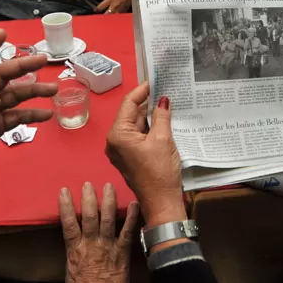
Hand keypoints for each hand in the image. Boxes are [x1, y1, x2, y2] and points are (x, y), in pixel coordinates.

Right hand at [59, 182, 138, 282]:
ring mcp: (108, 247)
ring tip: (108, 186)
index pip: (68, 223)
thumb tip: (73, 240)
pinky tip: (134, 203)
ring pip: (107, 219)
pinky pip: (127, 232)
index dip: (66, 206)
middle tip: (88, 183)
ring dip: (108, 201)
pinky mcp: (123, 252)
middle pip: (90, 217)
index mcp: (75, 250)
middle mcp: (91, 245)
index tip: (64, 190)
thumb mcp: (71, 271)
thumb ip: (73, 253)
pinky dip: (131, 217)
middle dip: (89, 198)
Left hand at [106, 83, 185, 225]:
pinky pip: (138, 137)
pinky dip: (149, 129)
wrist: (161, 202)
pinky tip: (163, 121)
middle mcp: (114, 141)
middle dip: (147, 103)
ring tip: (167, 103)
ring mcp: (121, 150)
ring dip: (150, 116)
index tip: (154, 80)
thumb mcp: (163, 139)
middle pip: (131, 114)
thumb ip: (161, 116)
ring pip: (135, 126)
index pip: (128, 104)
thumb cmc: (160, 171)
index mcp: (117, 134)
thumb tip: (163, 99)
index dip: (142, 91)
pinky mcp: (129, 157)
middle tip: (164, 90)